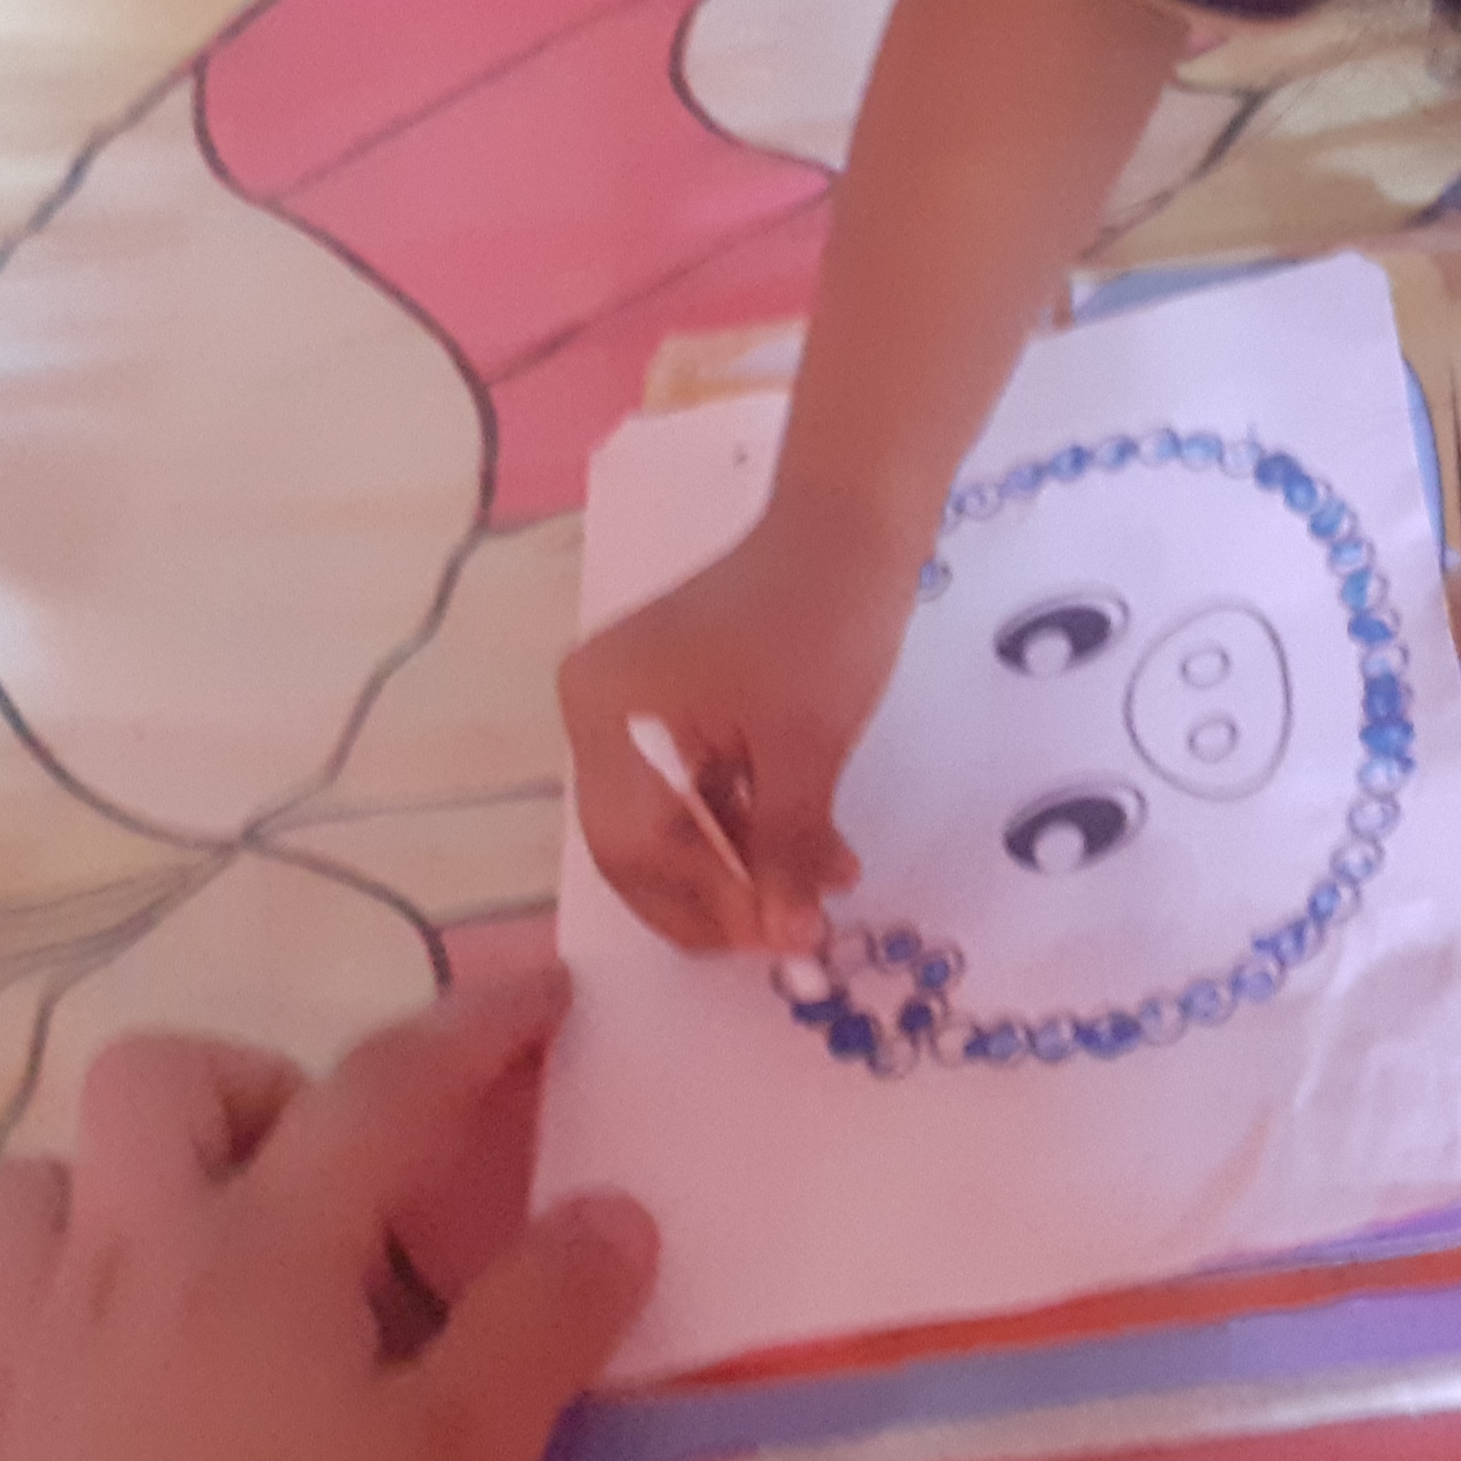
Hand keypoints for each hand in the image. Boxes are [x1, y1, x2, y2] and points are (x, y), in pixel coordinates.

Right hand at [556, 508, 909, 953]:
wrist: (858, 517)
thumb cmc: (818, 621)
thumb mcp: (805, 748)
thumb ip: (785, 850)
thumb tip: (788, 944)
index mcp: (603, 714)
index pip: (630, 846)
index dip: (700, 905)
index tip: (772, 943)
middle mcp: (606, 713)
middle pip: (649, 841)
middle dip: (725, 895)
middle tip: (792, 939)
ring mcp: (649, 708)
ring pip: (690, 820)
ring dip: (758, 863)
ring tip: (827, 897)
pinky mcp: (695, 703)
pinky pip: (716, 784)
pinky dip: (766, 820)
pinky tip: (825, 856)